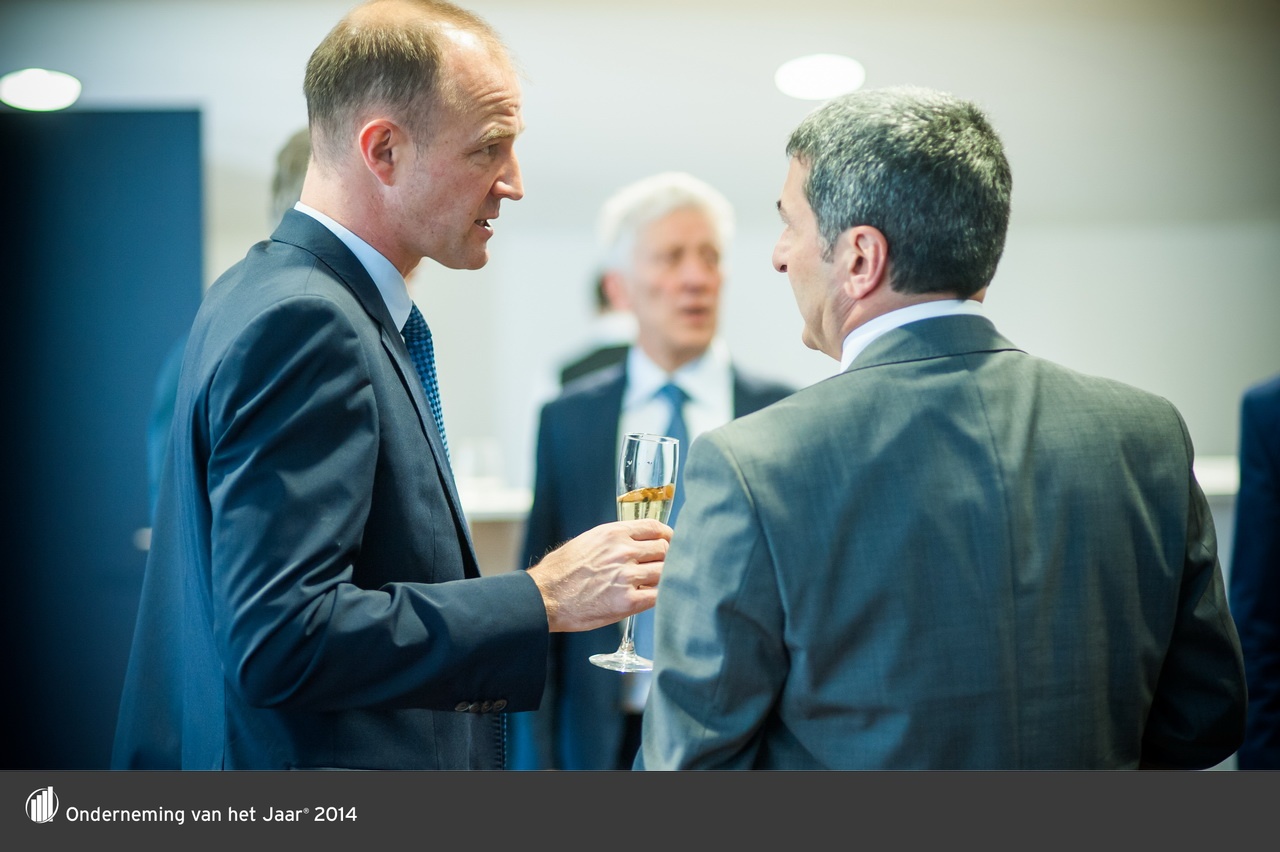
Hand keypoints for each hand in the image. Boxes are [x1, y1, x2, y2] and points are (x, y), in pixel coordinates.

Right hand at [527, 519, 669, 632]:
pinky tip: (655, 598)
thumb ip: (615, 540)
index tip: (670, 544)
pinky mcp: (627, 601)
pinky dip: (661, 597)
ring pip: (665, 572)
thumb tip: (636, 543)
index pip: (655, 528)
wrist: (544, 596)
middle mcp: (623, 551)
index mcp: (614, 533)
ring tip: (660, 584)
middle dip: (668, 559)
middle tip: (666, 568)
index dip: (668, 537)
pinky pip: (658, 596)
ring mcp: (627, 576)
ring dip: (665, 579)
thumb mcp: (588, 541)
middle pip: (665, 550)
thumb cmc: (561, 571)